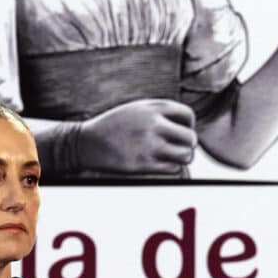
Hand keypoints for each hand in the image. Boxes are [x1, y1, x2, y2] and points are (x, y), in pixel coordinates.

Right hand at [77, 99, 197, 174]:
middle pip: (190, 138)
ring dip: (181, 158)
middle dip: (187, 145)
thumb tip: (186, 124)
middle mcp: (153, 125)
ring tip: (171, 157)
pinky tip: (160, 164)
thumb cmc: (113, 126)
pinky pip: (172, 169)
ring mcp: (148, 145)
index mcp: (153, 108)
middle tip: (178, 148)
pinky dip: (171, 168)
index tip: (180, 132)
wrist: (86, 142)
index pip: (188, 115)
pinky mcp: (143, 164)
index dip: (189, 125)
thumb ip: (160, 112)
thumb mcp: (136, 108)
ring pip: (185, 155)